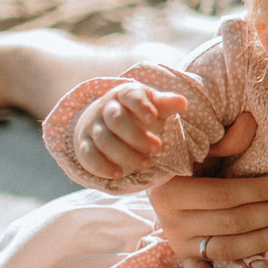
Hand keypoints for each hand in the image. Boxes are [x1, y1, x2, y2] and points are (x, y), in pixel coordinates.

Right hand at [71, 82, 186, 180]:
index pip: (130, 96)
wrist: (107, 121)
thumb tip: (182, 102)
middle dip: (136, 136)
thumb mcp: (154, 106)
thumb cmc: (138, 113)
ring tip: (146, 164)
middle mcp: (106, 108)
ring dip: (125, 153)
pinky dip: (102, 166)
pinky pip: (89, 155)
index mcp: (124, 94)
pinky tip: (118, 174)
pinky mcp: (85, 145)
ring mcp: (93, 127)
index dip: (140, 106)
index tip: (153, 118)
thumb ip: (166, 104)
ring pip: (104, 139)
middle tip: (158, 148)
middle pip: (116, 120)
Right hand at [147, 112, 267, 267]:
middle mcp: (171, 221)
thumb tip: (250, 119)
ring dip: (264, 242)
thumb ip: (225, 140)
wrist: (158, 184)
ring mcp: (178, 244)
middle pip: (231, 223)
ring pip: (226, 249)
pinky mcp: (183, 260)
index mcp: (172, 190)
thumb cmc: (188, 161)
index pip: (224, 195)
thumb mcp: (202, 148)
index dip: (259, 191)